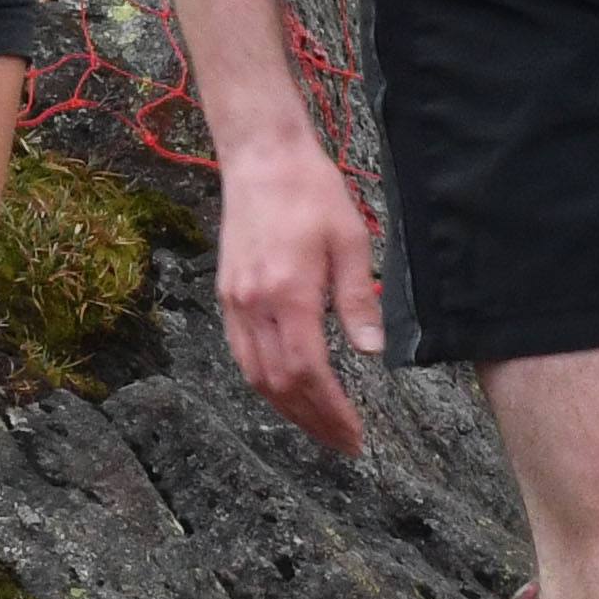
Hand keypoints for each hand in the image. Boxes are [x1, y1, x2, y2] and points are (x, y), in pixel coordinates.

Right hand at [214, 131, 383, 459]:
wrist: (261, 156)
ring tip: (319, 426)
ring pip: (253, 374)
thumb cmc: (311, 192)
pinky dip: (265, 381)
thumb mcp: (350, 241)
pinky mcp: (228, 293)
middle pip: (277, 384)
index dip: (331, 410)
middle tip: (343, 443)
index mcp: (287, 292)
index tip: (355, 433)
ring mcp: (234, 300)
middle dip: (311, 420)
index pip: (307, 371)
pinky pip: (242, 353)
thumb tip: (371, 353)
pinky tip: (288, 389)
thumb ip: (357, 299)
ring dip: (286, 408)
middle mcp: (253, 303)